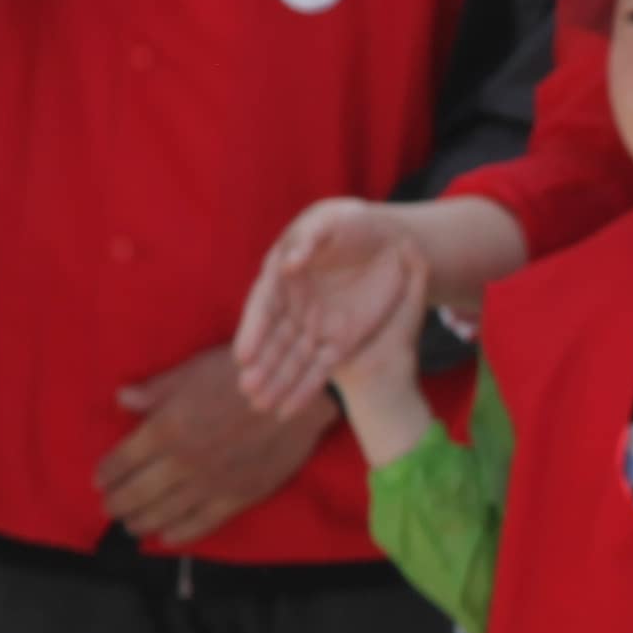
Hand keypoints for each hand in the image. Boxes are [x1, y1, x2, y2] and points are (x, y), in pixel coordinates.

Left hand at [98, 345, 330, 547]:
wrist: (300, 399)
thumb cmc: (246, 376)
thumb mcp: (196, 370)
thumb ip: (158, 390)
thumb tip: (123, 399)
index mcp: (168, 427)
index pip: (122, 459)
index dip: (106, 472)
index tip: (99, 480)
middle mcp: (183, 462)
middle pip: (136, 492)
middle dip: (117, 503)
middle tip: (109, 507)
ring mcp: (210, 484)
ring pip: (163, 513)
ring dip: (140, 522)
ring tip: (131, 524)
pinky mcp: (236, 499)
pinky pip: (200, 524)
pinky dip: (178, 534)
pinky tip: (166, 536)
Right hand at [234, 199, 430, 412]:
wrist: (389, 238)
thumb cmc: (352, 223)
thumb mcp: (332, 221)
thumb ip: (309, 240)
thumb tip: (289, 264)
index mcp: (283, 275)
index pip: (264, 307)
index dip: (254, 331)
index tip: (244, 356)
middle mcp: (293, 305)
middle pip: (273, 340)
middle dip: (261, 365)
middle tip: (248, 389)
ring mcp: (315, 325)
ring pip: (291, 360)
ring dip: (277, 382)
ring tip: (260, 405)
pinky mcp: (339, 341)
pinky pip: (319, 369)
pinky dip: (304, 389)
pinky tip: (286, 410)